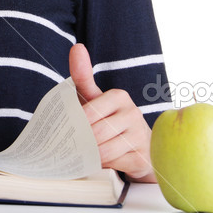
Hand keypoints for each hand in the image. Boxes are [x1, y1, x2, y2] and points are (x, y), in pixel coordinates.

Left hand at [69, 43, 155, 182]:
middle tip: (72, 146)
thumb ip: (82, 76)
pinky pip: (115, 164)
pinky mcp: (143, 157)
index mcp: (119, 96)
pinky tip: (102, 162)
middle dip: (81, 142)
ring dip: (90, 155)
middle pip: (94, 133)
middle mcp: (133, 113)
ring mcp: (140, 136)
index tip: (69, 130)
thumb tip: (77, 47)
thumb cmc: (109, 120)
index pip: (87, 113)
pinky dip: (103, 166)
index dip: (75, 124)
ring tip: (85, 154)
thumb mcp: (94, 99)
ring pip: (104, 150)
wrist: (138, 147)